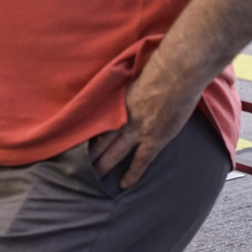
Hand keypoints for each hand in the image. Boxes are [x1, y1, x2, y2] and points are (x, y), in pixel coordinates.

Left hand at [90, 60, 203, 189]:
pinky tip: (124, 185)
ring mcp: (136, 130)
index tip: (75, 144)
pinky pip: (140, 161)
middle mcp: (121, 118)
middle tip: (77, 169)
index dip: (85, 135)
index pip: (94, 123)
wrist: (176, 71)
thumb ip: (124, 87)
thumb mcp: (132, 75)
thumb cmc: (158, 66)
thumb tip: (121, 83)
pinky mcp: (154, 139)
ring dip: (103, 167)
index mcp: (115, 102)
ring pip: (113, 154)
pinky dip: (131, 174)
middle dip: (89, 156)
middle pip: (99, 141)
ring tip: (94, 180)